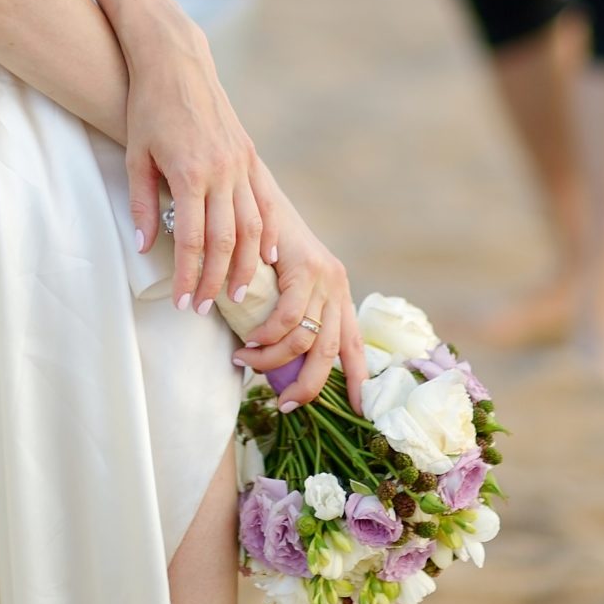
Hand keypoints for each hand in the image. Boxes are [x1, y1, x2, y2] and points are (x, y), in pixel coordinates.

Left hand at [123, 29, 274, 316]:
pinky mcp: (248, 156)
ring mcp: (239, 163)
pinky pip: (265, 203)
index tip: (183, 302)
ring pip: (252, 226)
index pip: (192, 240)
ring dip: (245, 264)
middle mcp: (221, 171)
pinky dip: (268, 233)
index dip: (190, 276)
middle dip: (217, 280)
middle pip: (226, 241)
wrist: (176, 63)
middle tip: (207, 308)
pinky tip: (268, 257)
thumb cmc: (148, 109)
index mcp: (189, 174)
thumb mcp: (135, 157)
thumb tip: (147, 246)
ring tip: (238, 293)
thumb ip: (143, 205)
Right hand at [231, 171, 368, 416]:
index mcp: (337, 294)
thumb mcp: (280, 282)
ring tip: (245, 361)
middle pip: (330, 354)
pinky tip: (248, 340)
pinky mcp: (306, 266)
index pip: (353, 346)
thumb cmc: (260, 241)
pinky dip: (267, 336)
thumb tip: (274, 360)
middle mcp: (338, 287)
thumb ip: (286, 313)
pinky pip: (289, 317)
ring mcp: (324, 276)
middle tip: (283, 405)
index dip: (359, 382)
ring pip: (306, 340)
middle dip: (308, 388)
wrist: (256, 191)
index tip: (359, 411)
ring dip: (272, 361)